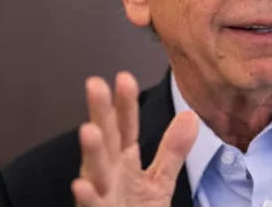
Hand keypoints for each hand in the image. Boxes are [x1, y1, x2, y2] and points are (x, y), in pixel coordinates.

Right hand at [72, 72, 198, 206]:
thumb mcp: (158, 181)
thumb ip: (171, 150)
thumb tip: (190, 115)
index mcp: (123, 162)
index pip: (125, 128)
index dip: (125, 104)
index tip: (124, 78)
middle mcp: (107, 174)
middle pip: (106, 140)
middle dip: (100, 113)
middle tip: (95, 83)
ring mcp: (101, 196)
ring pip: (94, 171)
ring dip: (91, 152)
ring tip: (89, 129)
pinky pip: (91, 206)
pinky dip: (86, 196)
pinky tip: (81, 185)